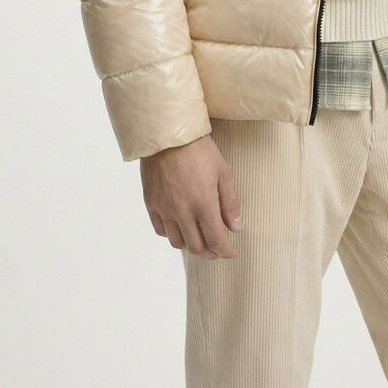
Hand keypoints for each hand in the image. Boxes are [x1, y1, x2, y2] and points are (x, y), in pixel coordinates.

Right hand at [140, 133, 242, 259]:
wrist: (168, 135)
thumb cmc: (199, 150)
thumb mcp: (223, 172)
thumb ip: (230, 202)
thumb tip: (236, 227)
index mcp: (203, 204)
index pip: (216, 240)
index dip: (225, 251)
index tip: (231, 253)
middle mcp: (182, 211)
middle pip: (196, 246)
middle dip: (210, 253)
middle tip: (217, 250)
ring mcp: (164, 209)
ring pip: (177, 242)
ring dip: (191, 245)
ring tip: (199, 239)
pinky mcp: (151, 203)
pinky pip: (161, 230)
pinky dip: (173, 234)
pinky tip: (180, 227)